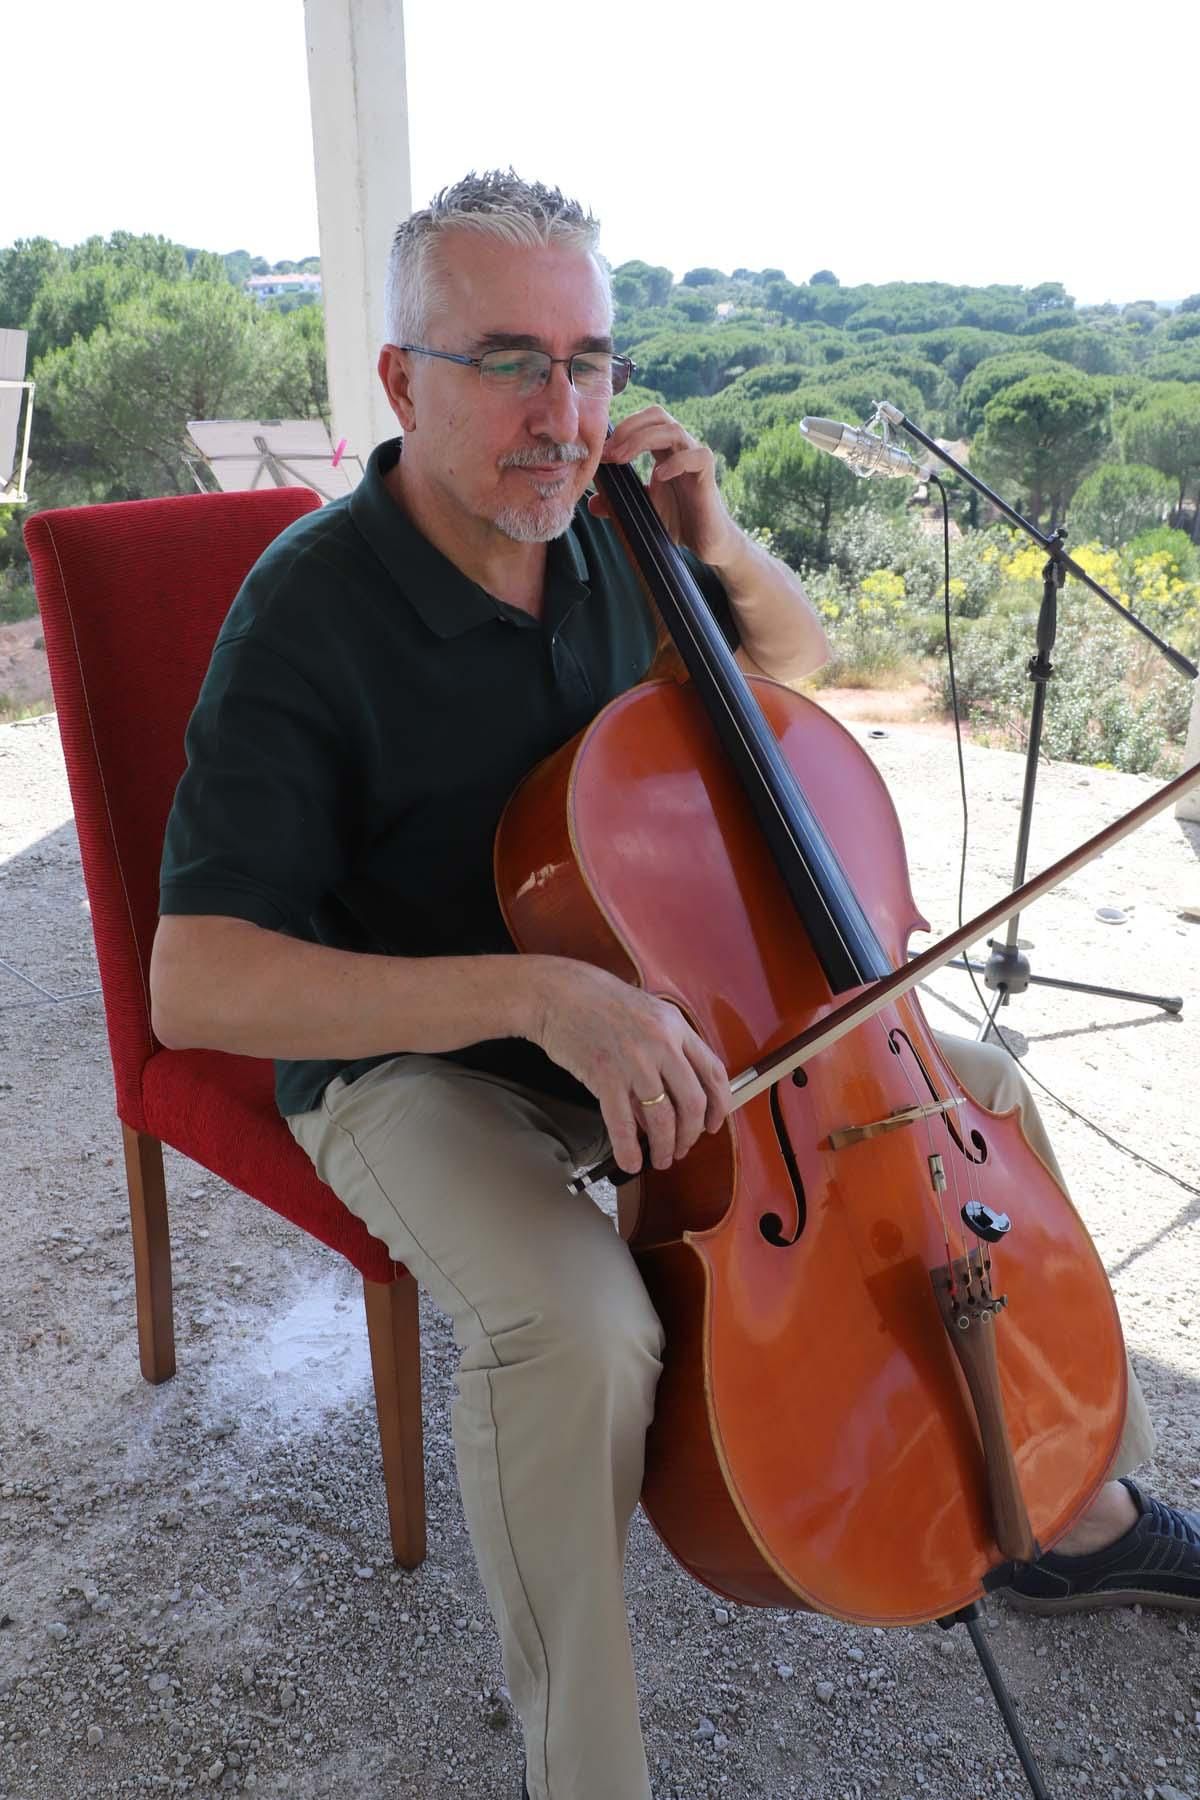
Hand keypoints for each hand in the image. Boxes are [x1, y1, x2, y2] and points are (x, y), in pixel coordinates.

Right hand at [523, 957, 731, 1176]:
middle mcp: (661, 1043)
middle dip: (691, 1135)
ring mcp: (634, 1061)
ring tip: (661, 1159)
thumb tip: (671, 1098)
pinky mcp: (605, 1076)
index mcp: (675, 1026)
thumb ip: (665, 1050)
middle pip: (692, 1102)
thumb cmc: (599, 1002)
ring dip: (664, 1147)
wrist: (558, 994)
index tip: (713, 1124)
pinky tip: (630, 1161)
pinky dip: (628, 1149)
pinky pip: (623, 1123)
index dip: (719, 1106)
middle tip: (683, 1148)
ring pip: (662, 1118)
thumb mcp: (646, 1015)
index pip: (713, 1072)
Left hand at [589, 405, 741, 569]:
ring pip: (673, 430)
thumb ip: (618, 503)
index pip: (644, 420)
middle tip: (609, 452)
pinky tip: (658, 477)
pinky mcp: (708, 474)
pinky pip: (696, 456)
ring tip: (621, 460)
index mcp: (664, 450)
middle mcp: (680, 447)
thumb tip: (592, 503)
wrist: (705, 542)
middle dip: (629, 427)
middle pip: (657, 415)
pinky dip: (675, 463)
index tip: (601, 452)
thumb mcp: (641, 510)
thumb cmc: (677, 520)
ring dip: (642, 440)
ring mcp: (695, 458)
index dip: (622, 429)